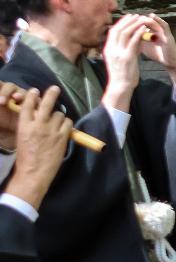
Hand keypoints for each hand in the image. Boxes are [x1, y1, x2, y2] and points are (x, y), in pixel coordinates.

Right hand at [4, 86, 70, 208]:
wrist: (33, 173)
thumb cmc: (26, 158)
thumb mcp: (22, 138)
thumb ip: (30, 126)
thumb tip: (40, 117)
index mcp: (24, 125)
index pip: (28, 105)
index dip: (33, 96)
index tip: (35, 91)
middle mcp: (37, 124)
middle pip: (46, 103)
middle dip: (51, 94)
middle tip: (55, 88)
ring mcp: (51, 130)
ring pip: (59, 114)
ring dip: (59, 117)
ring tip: (57, 124)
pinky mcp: (62, 136)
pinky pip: (68, 123)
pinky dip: (67, 125)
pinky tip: (64, 130)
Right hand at [101, 15, 148, 112]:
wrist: (121, 86)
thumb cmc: (122, 73)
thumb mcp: (121, 58)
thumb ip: (126, 48)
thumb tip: (134, 38)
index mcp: (108, 49)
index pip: (112, 31)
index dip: (121, 23)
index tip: (129, 17)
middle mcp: (111, 50)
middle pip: (117, 30)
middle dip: (127, 21)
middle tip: (136, 15)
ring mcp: (118, 53)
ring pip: (124, 34)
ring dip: (133, 25)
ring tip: (141, 19)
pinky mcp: (127, 57)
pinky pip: (133, 42)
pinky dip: (138, 33)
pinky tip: (144, 29)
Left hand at [122, 13, 175, 92]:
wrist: (170, 62)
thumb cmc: (157, 54)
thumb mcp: (143, 46)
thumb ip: (136, 41)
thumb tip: (122, 38)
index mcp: (150, 33)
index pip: (140, 24)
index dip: (132, 22)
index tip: (123, 21)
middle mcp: (157, 30)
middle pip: (146, 21)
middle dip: (138, 19)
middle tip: (129, 17)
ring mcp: (163, 32)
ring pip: (154, 21)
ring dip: (147, 18)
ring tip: (139, 16)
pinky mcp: (168, 35)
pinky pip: (164, 25)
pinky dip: (159, 20)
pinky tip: (152, 17)